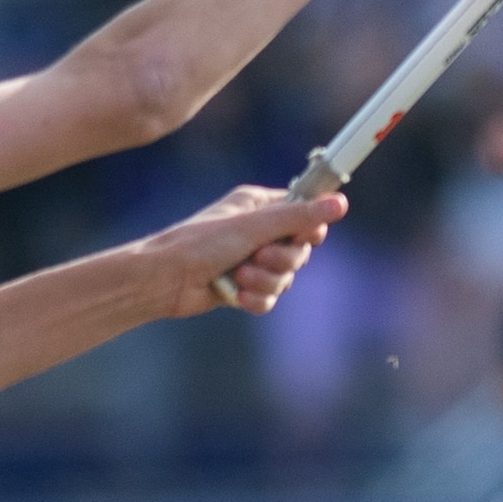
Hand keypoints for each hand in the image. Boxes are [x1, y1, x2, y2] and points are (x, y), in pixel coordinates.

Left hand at [143, 183, 343, 316]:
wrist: (162, 280)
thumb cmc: (199, 244)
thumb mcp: (253, 227)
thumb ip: (298, 217)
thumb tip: (340, 203)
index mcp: (259, 206)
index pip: (304, 212)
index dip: (309, 228)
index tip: (303, 235)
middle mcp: (258, 231)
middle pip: (300, 249)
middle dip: (282, 260)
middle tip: (258, 257)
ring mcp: (251, 260)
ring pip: (286, 276)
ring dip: (265, 281)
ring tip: (239, 277)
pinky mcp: (244, 286)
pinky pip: (271, 296)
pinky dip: (257, 298)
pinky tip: (237, 296)